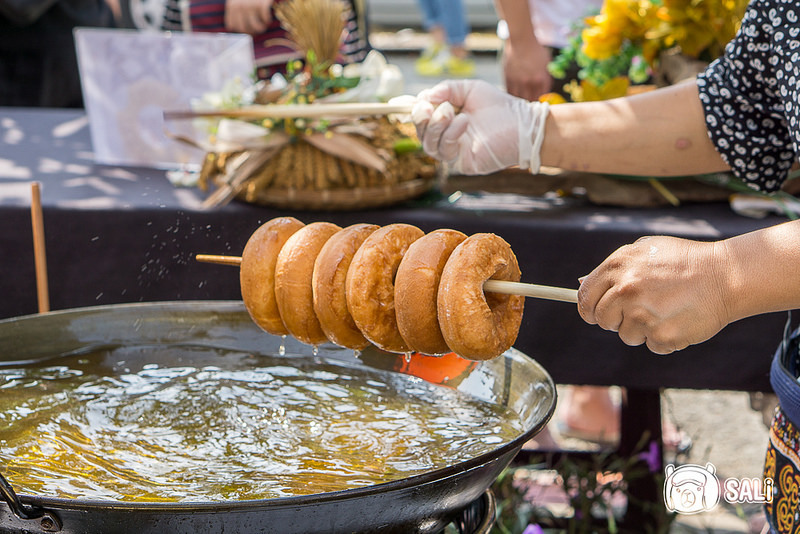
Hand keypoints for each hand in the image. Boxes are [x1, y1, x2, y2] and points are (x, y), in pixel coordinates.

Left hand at [225, 0, 272, 34]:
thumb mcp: (238, 0)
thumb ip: (236, 11)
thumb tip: (237, 29)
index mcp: (232, 5)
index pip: (233, 26)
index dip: (242, 29)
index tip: (249, 28)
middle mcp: (239, 6)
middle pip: (244, 29)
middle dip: (252, 31)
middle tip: (258, 27)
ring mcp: (250, 5)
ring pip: (256, 27)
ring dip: (262, 27)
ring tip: (264, 24)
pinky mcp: (261, 3)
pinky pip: (265, 19)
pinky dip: (268, 20)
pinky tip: (268, 18)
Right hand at [411, 80, 548, 174]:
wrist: (523, 125)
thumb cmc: (500, 107)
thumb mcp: (469, 89)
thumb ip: (446, 89)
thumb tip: (424, 97)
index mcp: (448, 122)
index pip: (422, 119)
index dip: (417, 109)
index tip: (423, 98)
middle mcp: (448, 138)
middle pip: (422, 134)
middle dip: (421, 118)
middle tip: (428, 106)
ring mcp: (454, 153)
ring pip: (429, 145)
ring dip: (435, 126)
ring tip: (448, 111)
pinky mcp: (462, 163)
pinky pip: (445, 151)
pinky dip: (450, 133)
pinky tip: (464, 121)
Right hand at [502, 40, 552, 100]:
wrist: (521, 41)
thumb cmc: (536, 50)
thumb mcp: (547, 62)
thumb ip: (547, 77)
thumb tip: (546, 90)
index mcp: (541, 79)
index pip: (542, 96)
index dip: (541, 98)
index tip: (539, 98)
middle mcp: (530, 82)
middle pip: (530, 100)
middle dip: (531, 100)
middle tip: (530, 99)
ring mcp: (518, 82)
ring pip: (519, 98)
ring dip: (521, 99)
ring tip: (522, 97)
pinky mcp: (508, 79)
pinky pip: (510, 93)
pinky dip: (512, 95)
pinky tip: (515, 93)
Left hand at [577, 236, 729, 354]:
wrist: (726, 275)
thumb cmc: (684, 260)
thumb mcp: (644, 251)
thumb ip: (613, 268)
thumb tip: (582, 284)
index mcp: (617, 267)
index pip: (584, 297)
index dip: (589, 308)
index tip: (596, 313)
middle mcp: (625, 291)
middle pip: (602, 320)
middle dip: (616, 319)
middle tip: (638, 311)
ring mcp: (642, 315)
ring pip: (626, 336)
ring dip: (642, 329)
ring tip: (665, 310)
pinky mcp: (661, 336)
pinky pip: (651, 345)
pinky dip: (663, 338)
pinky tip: (678, 319)